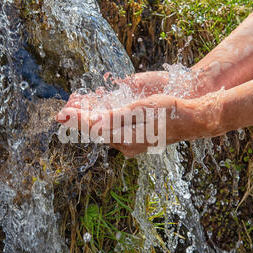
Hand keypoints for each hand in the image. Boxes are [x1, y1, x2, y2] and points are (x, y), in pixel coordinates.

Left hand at [56, 92, 215, 156]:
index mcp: (125, 139)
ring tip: (74, 108)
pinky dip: (103, 120)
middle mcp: (126, 144)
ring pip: (104, 131)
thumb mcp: (142, 111)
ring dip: (89, 119)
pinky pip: (114, 130)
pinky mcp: (137, 138)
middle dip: (79, 120)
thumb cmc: (169, 112)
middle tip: (62, 112)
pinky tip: (97, 113)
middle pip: (96, 132)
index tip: (61, 113)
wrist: (191, 119)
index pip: (94, 130)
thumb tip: (93, 123)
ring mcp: (131, 142)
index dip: (76, 120)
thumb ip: (116, 118)